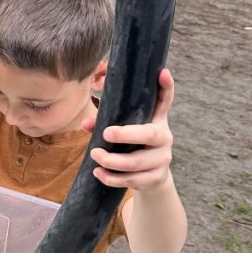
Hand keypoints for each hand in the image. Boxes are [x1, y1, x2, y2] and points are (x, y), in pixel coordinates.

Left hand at [82, 68, 174, 191]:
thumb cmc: (132, 147)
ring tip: (95, 155)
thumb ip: (105, 124)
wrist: (151, 178)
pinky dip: (113, 178)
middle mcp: (164, 138)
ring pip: (137, 162)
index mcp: (157, 121)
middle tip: (105, 133)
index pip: (164, 101)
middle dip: (126, 134)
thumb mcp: (123, 134)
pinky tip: (98, 173)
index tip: (162, 72)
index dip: (166, 87)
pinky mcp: (155, 178)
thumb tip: (85, 123)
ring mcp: (162, 159)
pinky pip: (133, 180)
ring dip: (113, 161)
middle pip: (150, 134)